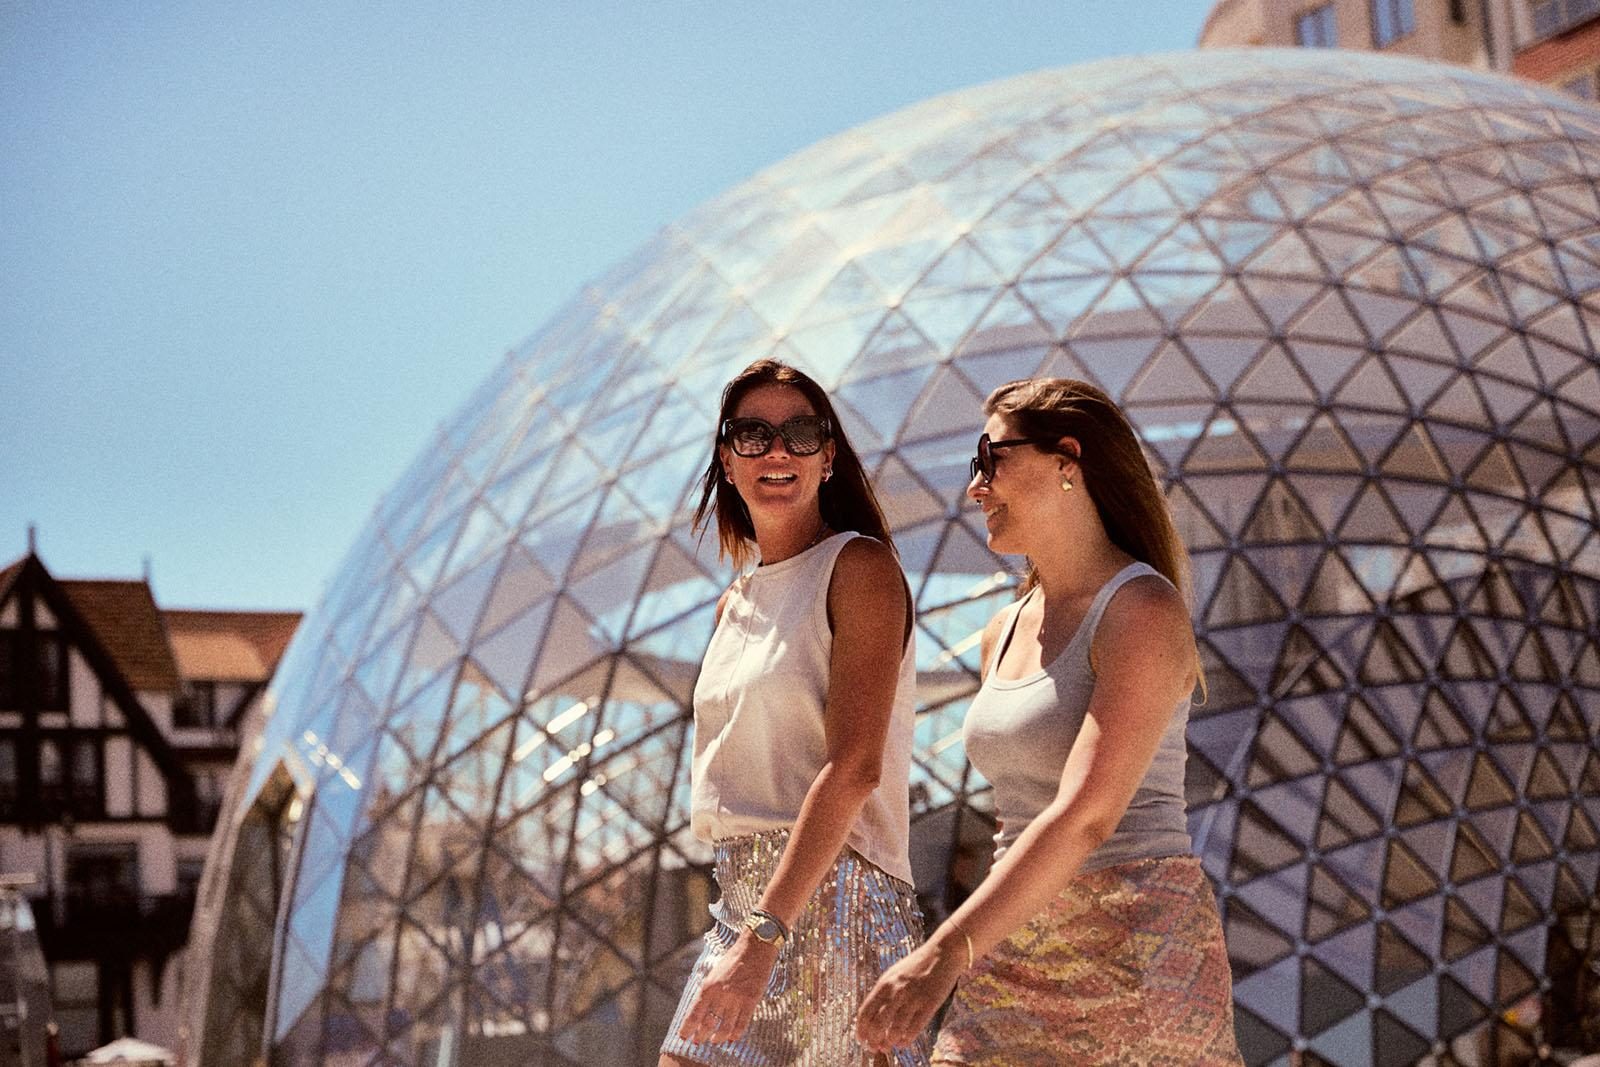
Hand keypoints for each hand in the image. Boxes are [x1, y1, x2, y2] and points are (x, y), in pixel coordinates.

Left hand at [676, 931, 779, 1045]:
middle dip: (701, 1035)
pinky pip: (742, 1024)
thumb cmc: (732, 960)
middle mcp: (720, 995)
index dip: (687, 1028)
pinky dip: (736, 1034)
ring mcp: (736, 999)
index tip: (683, 1037)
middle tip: (698, 1041)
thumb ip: (707, 991)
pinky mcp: (750, 1001)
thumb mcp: (713, 973)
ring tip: (715, 1040)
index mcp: (708, 987)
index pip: (694, 1014)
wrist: (754, 949)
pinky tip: (732, 1038)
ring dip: (718, 1037)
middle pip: (708, 1024)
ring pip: (724, 1028)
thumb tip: (700, 1010)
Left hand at [854, 937, 965, 1052]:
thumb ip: (883, 992)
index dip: (862, 1030)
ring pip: (895, 1030)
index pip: (865, 1012)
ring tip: (889, 1047)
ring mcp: (913, 998)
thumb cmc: (917, 965)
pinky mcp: (929, 1004)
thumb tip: (872, 1016)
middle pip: (877, 1024)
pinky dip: (906, 1039)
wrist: (942, 953)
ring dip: (890, 1043)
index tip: (862, 1039)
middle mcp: (896, 991)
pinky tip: (904, 1043)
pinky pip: (915, 1028)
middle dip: (874, 1040)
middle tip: (875, 1048)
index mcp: (884, 984)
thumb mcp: (894, 975)